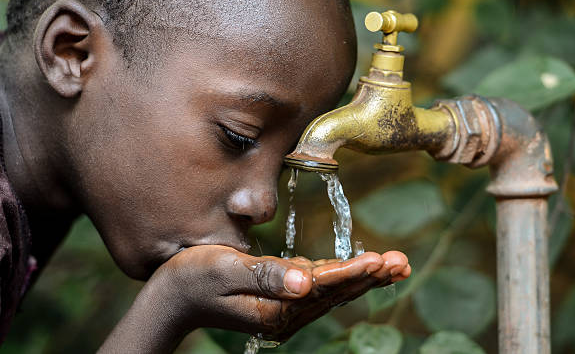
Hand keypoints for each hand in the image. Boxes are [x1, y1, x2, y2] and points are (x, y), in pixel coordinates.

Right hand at [156, 245, 410, 340]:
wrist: (171, 298)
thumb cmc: (193, 278)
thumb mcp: (225, 271)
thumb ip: (265, 275)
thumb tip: (306, 281)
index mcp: (275, 308)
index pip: (324, 288)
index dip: (354, 272)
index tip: (383, 260)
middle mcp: (285, 313)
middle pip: (336, 293)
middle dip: (370, 276)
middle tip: (402, 263)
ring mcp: (283, 308)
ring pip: (332, 291)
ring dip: (362, 277)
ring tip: (392, 265)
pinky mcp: (279, 299)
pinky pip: (317, 287)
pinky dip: (341, 276)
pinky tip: (358, 270)